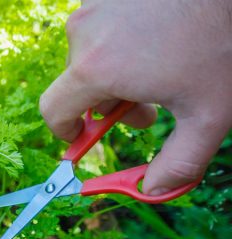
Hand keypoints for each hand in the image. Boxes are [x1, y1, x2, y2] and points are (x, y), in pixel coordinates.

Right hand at [40, 0, 231, 194]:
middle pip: (78, 84)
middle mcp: (85, 34)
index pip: (53, 111)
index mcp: (96, 70)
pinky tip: (157, 38)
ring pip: (90, 53)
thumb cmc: (222, 43)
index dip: (65, 130)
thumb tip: (155, 189)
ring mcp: (95, 6)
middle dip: (108, 102)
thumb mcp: (209, 114)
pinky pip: (102, 26)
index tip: (84, 136)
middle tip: (148, 106)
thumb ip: (180, 162)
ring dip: (115, 68)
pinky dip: (121, 40)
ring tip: (159, 66)